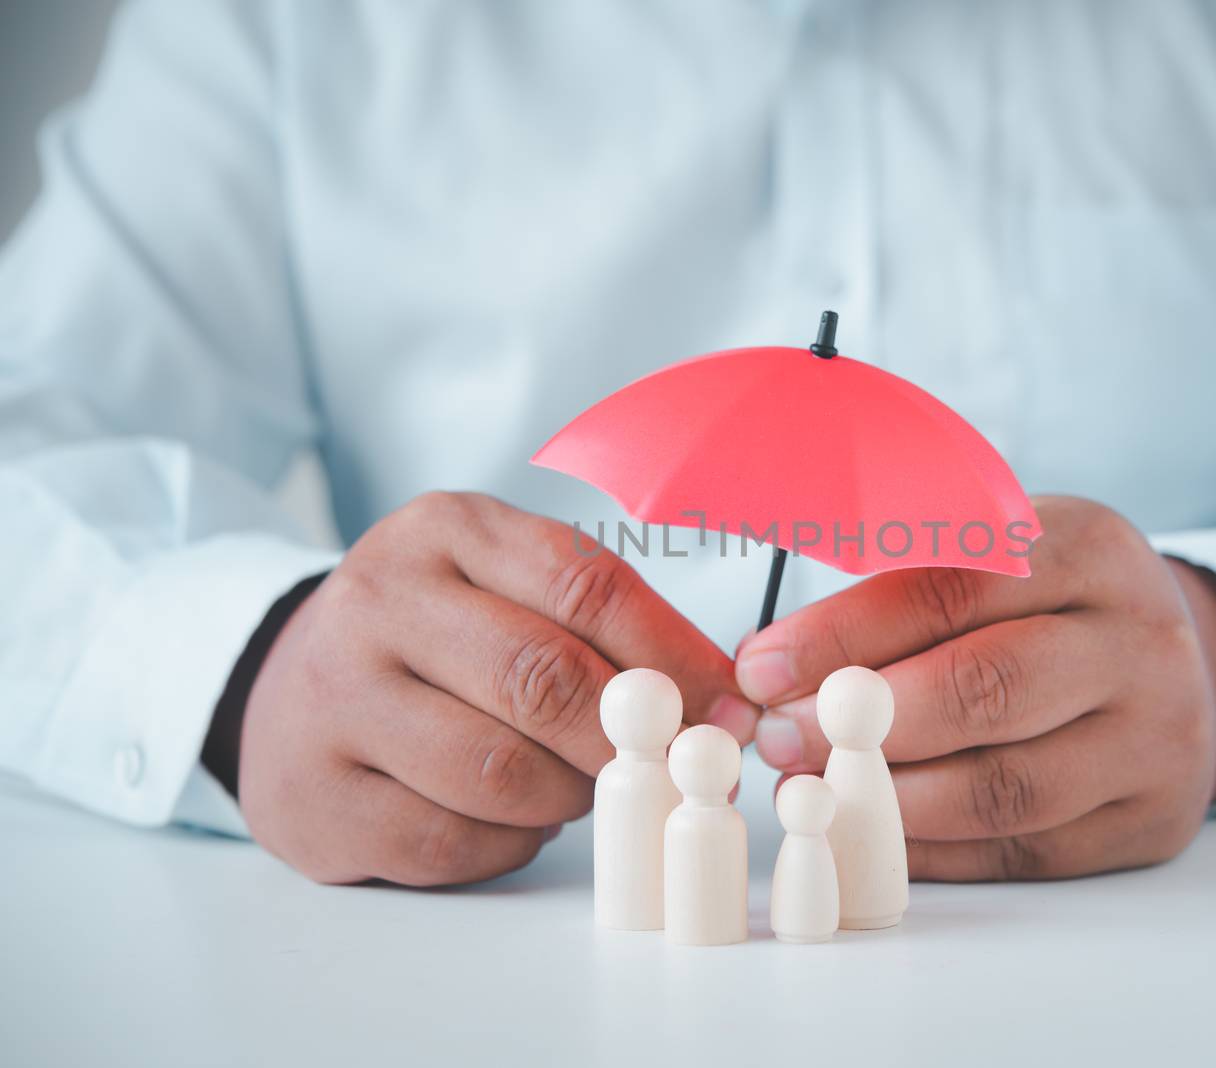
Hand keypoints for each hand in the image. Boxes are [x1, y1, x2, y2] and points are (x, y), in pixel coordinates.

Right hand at [239, 492, 755, 885]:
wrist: (285, 684)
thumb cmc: (436, 636)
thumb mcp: (509, 585)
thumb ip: (607, 623)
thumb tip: (721, 699)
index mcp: (445, 530)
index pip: (585, 586)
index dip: (674, 655)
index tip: (728, 706)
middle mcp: (378, 602)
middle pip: (542, 680)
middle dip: (627, 737)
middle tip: (672, 767)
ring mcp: (333, 701)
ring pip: (499, 773)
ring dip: (567, 795)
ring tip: (574, 783)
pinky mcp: (313, 799)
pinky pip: (449, 843)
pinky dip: (508, 843)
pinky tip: (512, 818)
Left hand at [737, 496, 1215, 880]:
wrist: (1180, 661)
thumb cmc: (1052, 602)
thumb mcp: (1001, 553)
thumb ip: (904, 589)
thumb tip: (774, 667)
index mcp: (1090, 550)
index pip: (953, 590)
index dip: (844, 635)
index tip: (762, 668)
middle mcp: (1139, 643)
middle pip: (987, 689)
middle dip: (862, 722)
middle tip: (779, 737)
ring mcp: (1156, 740)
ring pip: (1004, 789)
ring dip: (888, 799)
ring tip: (814, 787)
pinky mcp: (1150, 822)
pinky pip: (1021, 850)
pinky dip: (931, 850)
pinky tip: (871, 830)